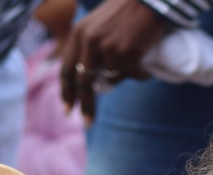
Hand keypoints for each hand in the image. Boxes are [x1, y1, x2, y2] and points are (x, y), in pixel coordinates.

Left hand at [59, 0, 166, 122]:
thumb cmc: (126, 14)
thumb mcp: (98, 27)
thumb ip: (90, 50)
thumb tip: (93, 85)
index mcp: (78, 34)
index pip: (67, 69)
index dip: (67, 93)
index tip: (68, 111)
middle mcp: (89, 41)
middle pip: (83, 82)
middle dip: (85, 105)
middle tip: (87, 122)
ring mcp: (107, 47)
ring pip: (112, 78)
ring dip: (124, 76)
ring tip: (135, 62)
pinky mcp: (126, 52)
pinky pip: (132, 75)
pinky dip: (140, 74)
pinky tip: (145, 64)